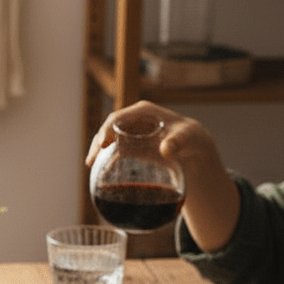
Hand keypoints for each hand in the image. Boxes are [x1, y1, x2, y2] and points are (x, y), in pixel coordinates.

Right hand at [86, 101, 217, 168]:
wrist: (192, 147)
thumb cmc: (191, 137)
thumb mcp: (188, 137)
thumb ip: (178, 141)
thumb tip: (166, 150)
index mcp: (143, 111)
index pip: (118, 117)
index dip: (107, 130)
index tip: (102, 145)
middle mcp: (134, 120)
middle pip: (108, 128)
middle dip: (98, 142)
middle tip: (92, 160)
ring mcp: (131, 132)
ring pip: (109, 139)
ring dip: (98, 151)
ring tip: (91, 165)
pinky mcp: (131, 145)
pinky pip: (114, 150)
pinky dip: (106, 159)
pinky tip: (100, 172)